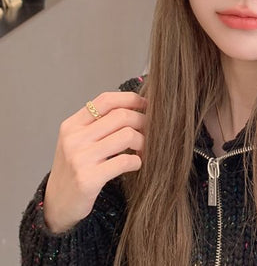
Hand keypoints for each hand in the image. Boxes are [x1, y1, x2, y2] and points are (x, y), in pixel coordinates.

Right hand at [43, 91, 146, 232]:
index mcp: (72, 125)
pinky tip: (136, 164)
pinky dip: (137, 161)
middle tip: (150, 130)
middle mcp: (74, 139)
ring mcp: (80, 159)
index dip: (131, 99)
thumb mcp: (79, 140)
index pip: (106, 100)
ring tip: (142, 148)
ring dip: (143, 141)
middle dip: (142, 121)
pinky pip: (125, 161)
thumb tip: (136, 105)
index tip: (146, 105)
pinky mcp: (88, 179)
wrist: (57, 205)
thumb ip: (99, 123)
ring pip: (127, 135)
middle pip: (121, 116)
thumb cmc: (75, 168)